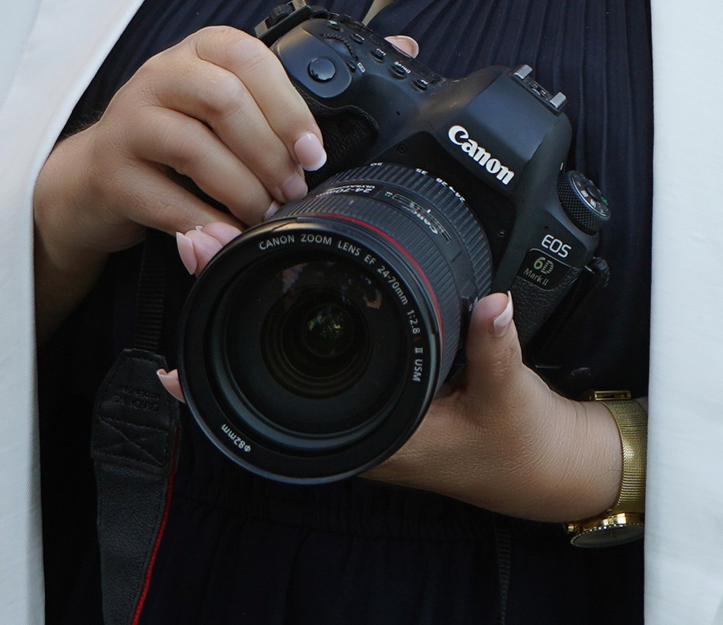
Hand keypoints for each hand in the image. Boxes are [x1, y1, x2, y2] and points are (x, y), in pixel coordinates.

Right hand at [31, 23, 329, 337]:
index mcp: (199, 51)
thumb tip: (341, 120)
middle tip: (291, 190)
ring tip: (262, 215)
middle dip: (268, 152)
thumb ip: (268, 110)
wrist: (97, 177)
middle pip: (224, 99)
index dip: (287, 106)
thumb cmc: (177, 139)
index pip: (248, 57)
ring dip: (240, 189)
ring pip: (194, 147)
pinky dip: (203, 223)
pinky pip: (164, 199)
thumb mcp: (219, 109)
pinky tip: (226, 238)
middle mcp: (161, 75)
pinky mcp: (111, 172)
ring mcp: (129, 121)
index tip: (313, 152)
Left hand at [157, 288, 622, 523]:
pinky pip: (321, 355)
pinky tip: (272, 277)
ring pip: (290, 363)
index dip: (229, 389)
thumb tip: (488, 302)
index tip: (175, 362)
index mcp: (376, 440)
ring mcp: (366, 410)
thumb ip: (494, 347)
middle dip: (228, 318)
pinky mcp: (382, 388)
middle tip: (193, 254)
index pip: (285, 417)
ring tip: (215, 252)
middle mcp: (359, 429)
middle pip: (272, 376)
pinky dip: (290, 315)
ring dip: (253, 308)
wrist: (547, 468)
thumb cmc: (520, 445)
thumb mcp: (510, 395)